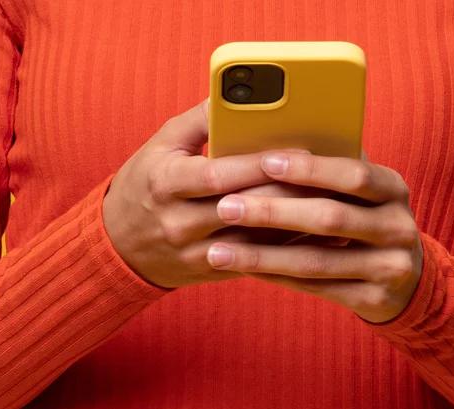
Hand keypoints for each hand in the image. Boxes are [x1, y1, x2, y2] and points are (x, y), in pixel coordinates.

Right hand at [103, 100, 318, 288]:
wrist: (118, 246)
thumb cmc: (145, 184)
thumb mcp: (162, 145)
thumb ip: (200, 120)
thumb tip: (239, 91)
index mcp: (167, 183)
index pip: (219, 175)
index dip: (259, 165)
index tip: (298, 152)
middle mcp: (180, 221)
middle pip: (244, 207)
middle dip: (289, 192)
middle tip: (331, 178)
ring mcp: (197, 252)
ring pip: (257, 240)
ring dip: (297, 224)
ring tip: (335, 207)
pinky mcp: (212, 271)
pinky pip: (256, 262)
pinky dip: (288, 249)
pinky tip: (318, 237)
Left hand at [205, 151, 423, 322]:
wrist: (407, 281)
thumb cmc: (364, 220)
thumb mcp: (361, 193)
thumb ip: (329, 171)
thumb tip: (270, 141)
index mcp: (393, 189)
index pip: (352, 174)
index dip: (309, 168)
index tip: (264, 161)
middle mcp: (399, 227)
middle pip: (329, 218)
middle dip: (272, 212)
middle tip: (225, 207)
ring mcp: (390, 267)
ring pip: (315, 261)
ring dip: (261, 255)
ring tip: (217, 250)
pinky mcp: (375, 300)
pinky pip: (315, 287)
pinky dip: (275, 276)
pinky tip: (241, 268)